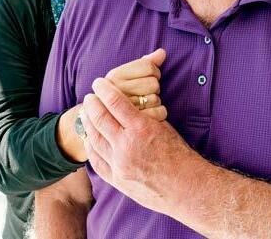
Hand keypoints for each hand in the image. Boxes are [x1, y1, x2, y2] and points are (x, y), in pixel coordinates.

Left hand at [81, 77, 197, 213]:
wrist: (185, 187)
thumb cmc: (178, 153)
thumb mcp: (163, 126)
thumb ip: (143, 116)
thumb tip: (130, 104)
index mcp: (141, 128)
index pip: (115, 102)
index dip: (104, 89)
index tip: (98, 83)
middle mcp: (126, 145)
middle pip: (100, 118)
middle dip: (92, 104)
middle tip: (89, 96)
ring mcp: (119, 164)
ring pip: (94, 139)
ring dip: (88, 123)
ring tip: (86, 114)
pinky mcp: (117, 179)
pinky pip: (96, 161)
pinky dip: (90, 147)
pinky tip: (88, 139)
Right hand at [105, 47, 166, 119]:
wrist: (102, 124)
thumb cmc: (120, 94)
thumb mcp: (126, 76)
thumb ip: (145, 62)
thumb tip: (162, 52)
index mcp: (114, 77)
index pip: (148, 66)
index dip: (154, 71)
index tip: (146, 77)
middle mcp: (116, 92)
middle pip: (153, 83)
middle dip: (153, 88)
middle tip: (144, 93)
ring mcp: (123, 110)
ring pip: (155, 99)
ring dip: (154, 101)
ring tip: (144, 103)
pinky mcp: (133, 124)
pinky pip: (158, 113)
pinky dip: (160, 113)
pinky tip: (151, 112)